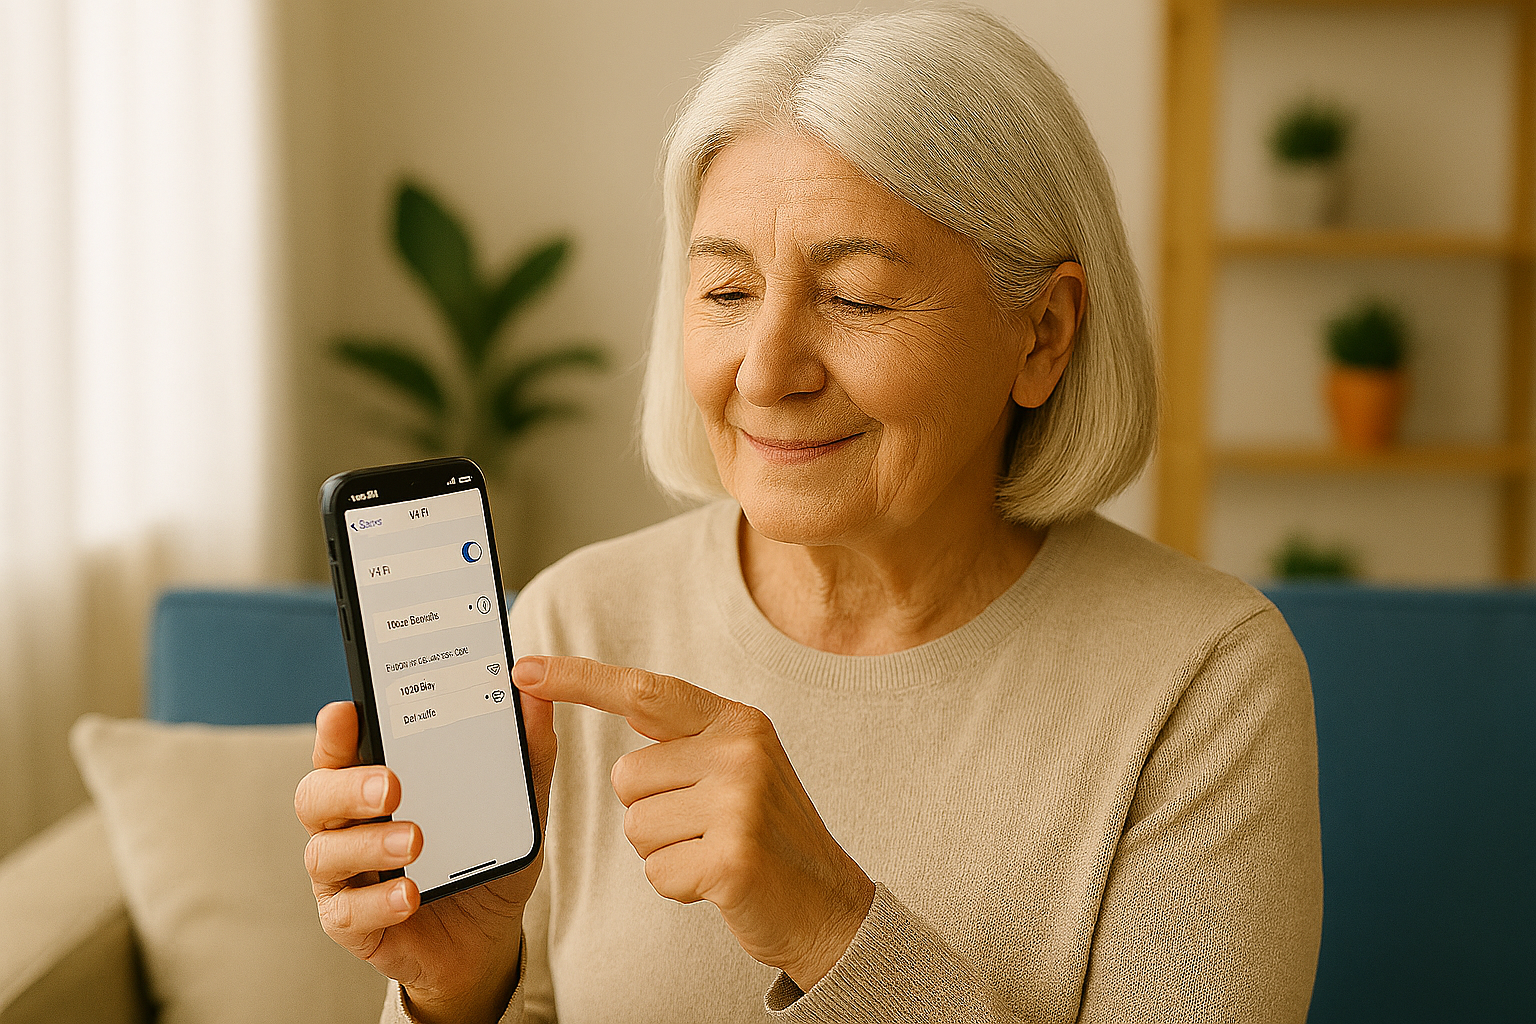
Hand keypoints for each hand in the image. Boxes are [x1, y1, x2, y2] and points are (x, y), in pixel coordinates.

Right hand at [294, 697, 556, 1023]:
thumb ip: (525, 748)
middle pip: (316, 795)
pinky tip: (409, 894)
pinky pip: (348, 912)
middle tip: (391, 784)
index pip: (340, 748)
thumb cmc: (483, 855)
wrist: (487, 933)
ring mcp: (344, 876)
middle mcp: (347, 824)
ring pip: (325, 852)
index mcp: (374, 781)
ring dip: (369, 844)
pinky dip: (378, 901)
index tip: (347, 712)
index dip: (335, 731)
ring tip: (416, 840)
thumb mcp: (515, 802)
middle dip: (348, 786)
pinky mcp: (352, 922)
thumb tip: (538, 691)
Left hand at [511, 656, 873, 989]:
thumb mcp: (736, 768)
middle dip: (649, 813)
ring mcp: (740, 801)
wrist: (828, 907)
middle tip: (705, 828)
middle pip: (626, 778)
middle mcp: (740, 750)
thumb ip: (683, 740)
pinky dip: (679, 886)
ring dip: (664, 852)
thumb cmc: (766, 837)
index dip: (579, 679)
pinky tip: (720, 882)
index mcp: (736, 721)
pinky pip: (656, 871)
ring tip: (715, 851)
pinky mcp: (733, 856)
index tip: (526, 670)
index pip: (643, 691)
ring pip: (636, 828)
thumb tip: (617, 699)